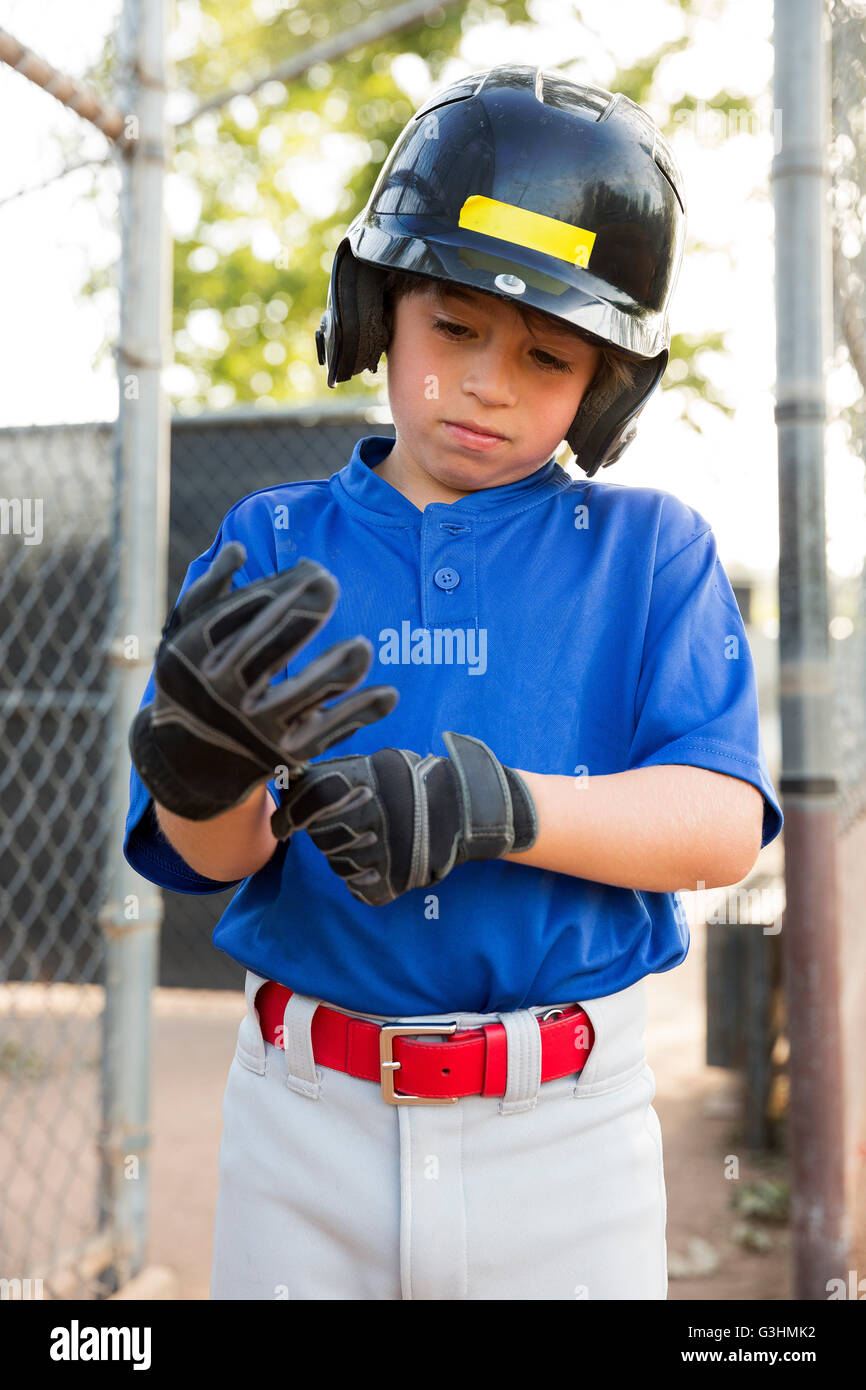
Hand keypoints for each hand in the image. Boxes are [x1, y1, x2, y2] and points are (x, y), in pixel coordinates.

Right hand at [129, 542, 398, 821]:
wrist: (186, 761)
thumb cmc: (191, 679)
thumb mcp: (184, 634)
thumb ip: (210, 590)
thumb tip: (239, 550)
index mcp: (194, 656)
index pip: (241, 615)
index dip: (280, 589)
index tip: (312, 570)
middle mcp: (221, 692)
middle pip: (266, 650)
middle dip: (301, 613)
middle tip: (328, 584)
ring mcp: (255, 725)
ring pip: (302, 694)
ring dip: (337, 669)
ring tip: (363, 646)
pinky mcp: (284, 753)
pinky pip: (329, 731)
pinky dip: (361, 713)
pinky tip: (389, 695)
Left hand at [270, 730, 537, 905]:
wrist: (466, 809)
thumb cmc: (417, 783)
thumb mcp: (378, 765)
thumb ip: (336, 775)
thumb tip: (289, 783)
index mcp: (352, 783)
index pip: (300, 801)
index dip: (291, 814)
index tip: (286, 825)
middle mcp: (356, 818)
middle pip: (318, 836)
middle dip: (329, 832)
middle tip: (359, 822)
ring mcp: (370, 854)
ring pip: (337, 863)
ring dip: (350, 854)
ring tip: (380, 839)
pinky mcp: (384, 884)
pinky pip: (357, 886)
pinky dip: (366, 878)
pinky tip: (385, 861)